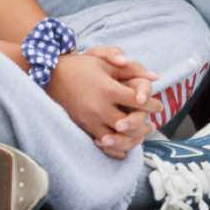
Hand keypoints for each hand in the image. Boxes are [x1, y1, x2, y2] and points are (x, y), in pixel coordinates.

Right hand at [46, 46, 160, 157]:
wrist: (52, 76)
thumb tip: (155, 77)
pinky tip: (122, 146)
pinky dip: (114, 146)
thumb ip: (131, 69)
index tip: (158, 106)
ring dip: (131, 138)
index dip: (151, 104)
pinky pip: (102, 143)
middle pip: (129, 123)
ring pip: (116, 137)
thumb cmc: (83, 66)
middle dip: (143, 125)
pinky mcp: (82, 127)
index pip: (137, 101)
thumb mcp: (106, 62)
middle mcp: (99, 107)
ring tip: (140, 135)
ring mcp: (90, 119)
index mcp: (108, 89)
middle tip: (152, 125)